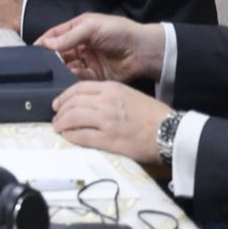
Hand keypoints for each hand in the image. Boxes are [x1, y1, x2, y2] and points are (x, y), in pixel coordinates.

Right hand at [34, 12, 165, 82]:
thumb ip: (69, 36)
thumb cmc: (119, 32)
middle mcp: (80, 46)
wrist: (144, 50)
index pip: (55, 36)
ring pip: (67, 67)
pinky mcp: (96, 76)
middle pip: (59, 53)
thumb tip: (46, 45)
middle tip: (39, 67)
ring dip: (60, 71)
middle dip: (50, 59)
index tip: (31, 52)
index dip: (43, 42)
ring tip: (52, 76)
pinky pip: (80, 79)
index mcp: (78, 30)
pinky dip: (73, 80)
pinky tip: (67, 80)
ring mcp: (88, 62)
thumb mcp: (92, 28)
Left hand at [51, 82, 172, 164]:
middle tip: (56, 117)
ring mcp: (106, 121)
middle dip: (60, 111)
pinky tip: (68, 137)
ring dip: (62, 124)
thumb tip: (89, 103)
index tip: (58, 103)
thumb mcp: (130, 95)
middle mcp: (106, 102)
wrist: (171, 132)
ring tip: (58, 128)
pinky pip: (82, 136)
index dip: (64, 96)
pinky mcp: (108, 139)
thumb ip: (109, 96)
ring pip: (73, 118)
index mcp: (112, 89)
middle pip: (73, 103)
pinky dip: (71, 136)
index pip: (79, 89)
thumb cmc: (154, 115)